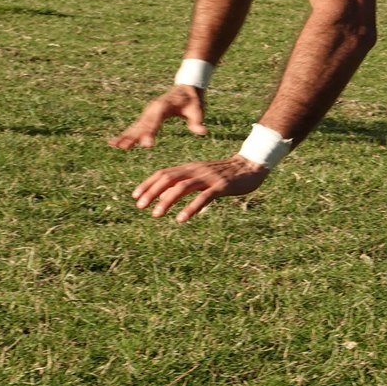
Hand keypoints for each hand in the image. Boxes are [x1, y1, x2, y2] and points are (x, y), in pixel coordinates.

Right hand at [109, 86, 207, 149]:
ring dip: (125, 135)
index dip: (150, 133)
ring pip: (136, 126)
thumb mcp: (198, 109)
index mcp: (164, 106)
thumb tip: (202, 131)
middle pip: (142, 124)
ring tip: (114, 145)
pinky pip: (135, 126)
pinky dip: (126, 133)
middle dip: (134, 136)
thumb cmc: (192, 100)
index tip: (146, 145)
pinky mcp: (147, 116)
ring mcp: (148, 112)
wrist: (187, 88)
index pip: (156, 121)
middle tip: (125, 148)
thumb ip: (197, 121)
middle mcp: (153, 108)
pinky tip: (115, 142)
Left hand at [132, 155, 267, 221]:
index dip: (148, 184)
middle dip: (151, 192)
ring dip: (166, 200)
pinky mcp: (221, 186)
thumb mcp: (202, 176)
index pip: (164, 173)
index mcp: (190, 167)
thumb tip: (165, 195)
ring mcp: (209, 177)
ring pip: (182, 187)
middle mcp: (196, 170)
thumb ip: (185, 183)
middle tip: (140, 206)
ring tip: (155, 215)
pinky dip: (190, 208)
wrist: (251, 166)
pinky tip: (181, 219)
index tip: (135, 197)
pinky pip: (203, 197)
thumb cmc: (225, 174)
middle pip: (169, 178)